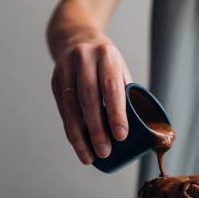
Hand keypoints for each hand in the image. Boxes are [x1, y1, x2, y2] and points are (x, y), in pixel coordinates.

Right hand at [51, 38, 130, 164]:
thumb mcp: (120, 70)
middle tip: (105, 152)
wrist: (76, 40)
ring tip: (90, 157)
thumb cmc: (107, 64)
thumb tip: (143, 130)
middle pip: (89, 99)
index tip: (121, 136)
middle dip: (97, 129)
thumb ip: (127, 95)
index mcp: (107, 55)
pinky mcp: (55, 81)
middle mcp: (83, 58)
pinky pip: (63, 110)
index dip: (116, 113)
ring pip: (72, 107)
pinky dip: (71, 131)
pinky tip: (78, 146)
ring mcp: (65, 69)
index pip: (111, 86)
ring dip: (81, 136)